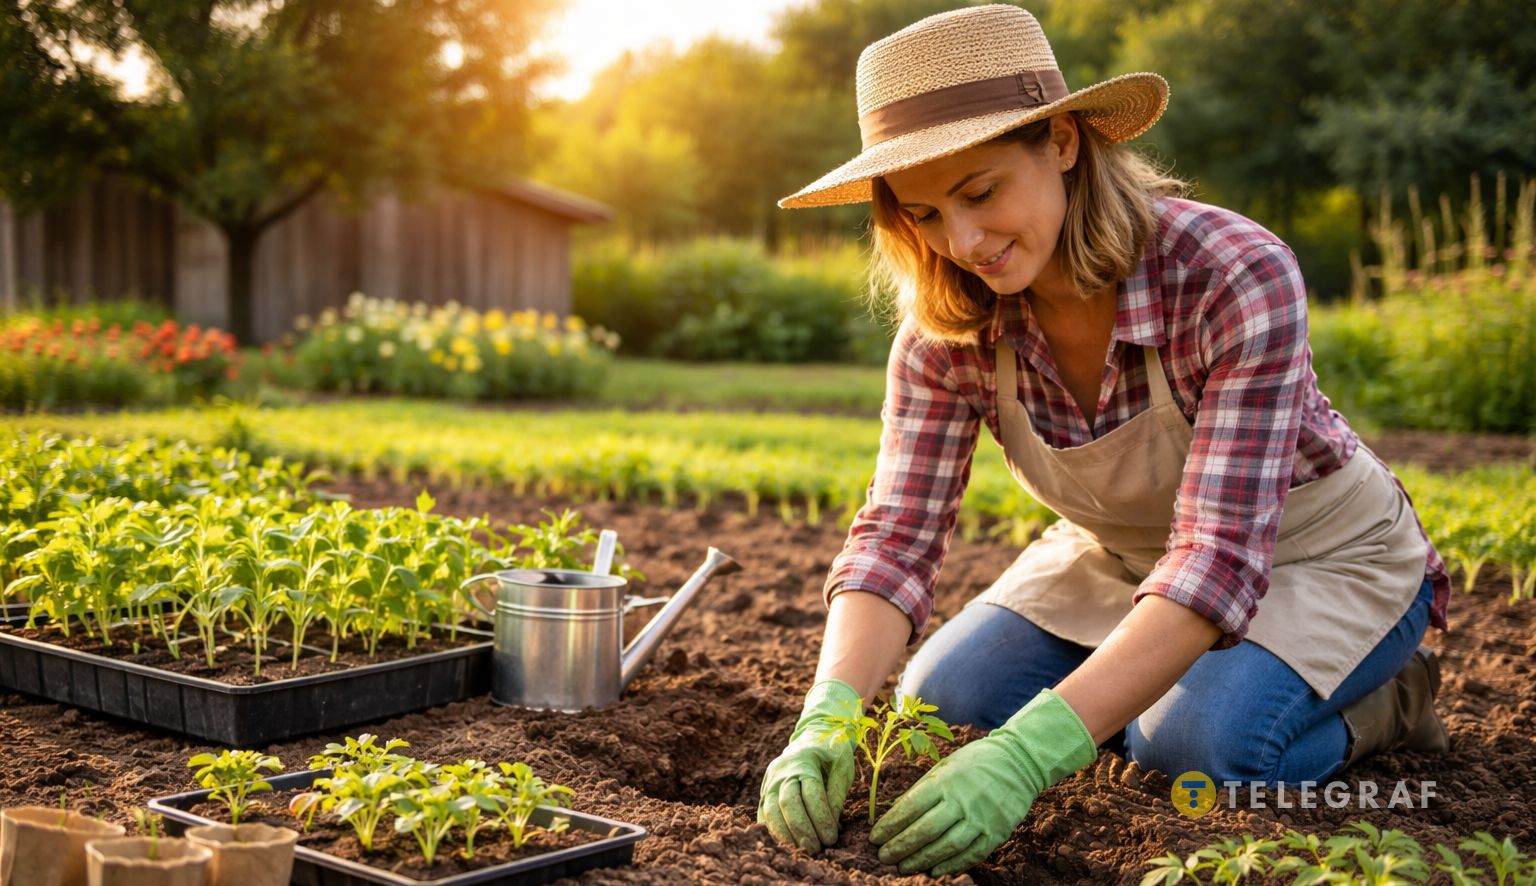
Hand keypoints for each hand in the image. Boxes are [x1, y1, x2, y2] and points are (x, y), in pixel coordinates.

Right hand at [757, 679, 860, 852]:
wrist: (808, 738)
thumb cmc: (829, 753)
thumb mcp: (842, 765)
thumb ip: (837, 792)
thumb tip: (833, 824)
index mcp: (805, 761)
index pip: (811, 793)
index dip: (821, 818)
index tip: (832, 838)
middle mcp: (782, 771)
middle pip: (788, 803)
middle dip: (802, 829)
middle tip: (816, 849)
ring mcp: (769, 781)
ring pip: (771, 811)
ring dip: (785, 835)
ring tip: (800, 852)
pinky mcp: (763, 792)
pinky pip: (762, 814)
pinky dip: (772, 832)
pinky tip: (783, 846)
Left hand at [870, 689, 1096, 875]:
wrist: (1019, 762)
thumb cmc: (974, 762)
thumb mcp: (946, 766)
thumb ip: (923, 789)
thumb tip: (895, 813)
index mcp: (946, 781)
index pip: (911, 807)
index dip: (890, 825)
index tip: (874, 837)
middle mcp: (963, 800)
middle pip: (926, 830)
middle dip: (901, 846)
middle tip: (883, 857)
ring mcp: (982, 818)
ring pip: (946, 846)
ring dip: (921, 860)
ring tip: (903, 867)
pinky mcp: (997, 832)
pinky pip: (971, 854)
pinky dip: (951, 865)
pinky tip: (934, 870)